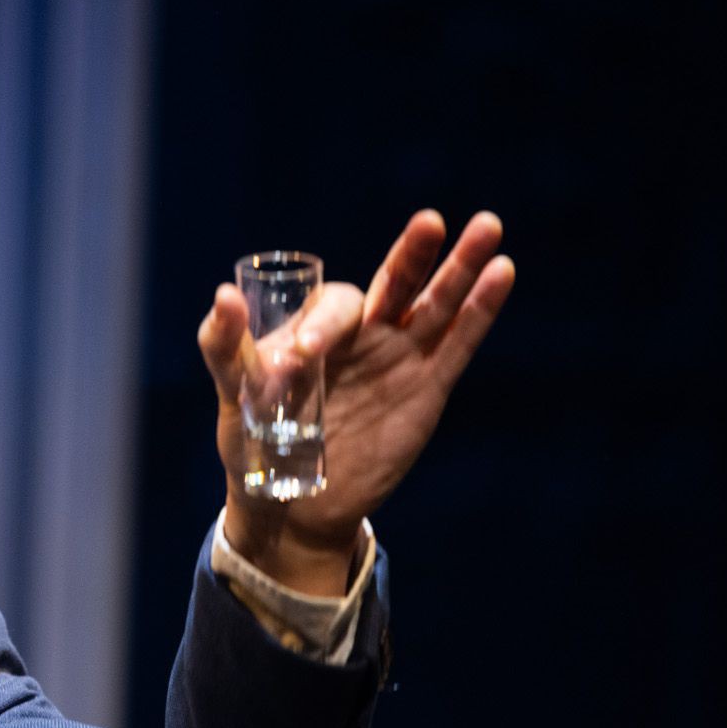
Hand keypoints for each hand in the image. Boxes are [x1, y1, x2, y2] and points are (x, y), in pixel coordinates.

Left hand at [198, 210, 516, 594]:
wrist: (290, 505)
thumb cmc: (253, 443)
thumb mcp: (232, 392)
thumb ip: (224, 344)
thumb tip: (225, 293)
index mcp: (319, 329)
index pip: (335, 306)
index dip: (323, 324)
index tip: (302, 357)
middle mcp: (365, 334)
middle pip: (396, 281)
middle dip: (413, 253)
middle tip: (429, 222)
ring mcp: (400, 359)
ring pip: (436, 303)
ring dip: (462, 266)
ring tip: (488, 225)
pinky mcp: (427, 389)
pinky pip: (457, 344)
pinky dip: (480, 310)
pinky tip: (502, 272)